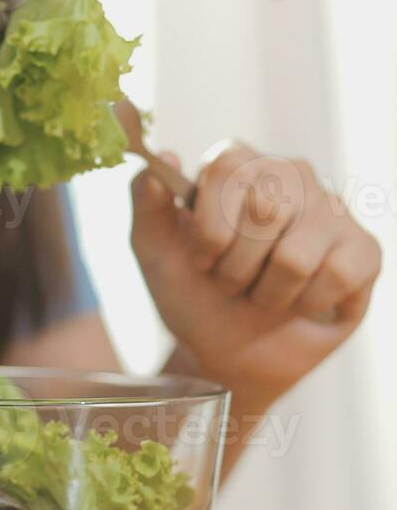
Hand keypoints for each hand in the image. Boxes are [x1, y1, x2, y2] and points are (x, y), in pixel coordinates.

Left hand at [131, 143, 381, 406]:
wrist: (227, 353)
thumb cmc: (192, 295)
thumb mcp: (153, 252)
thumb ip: (146, 203)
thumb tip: (166, 156)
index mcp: (238, 165)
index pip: (228, 166)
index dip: (210, 225)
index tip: (201, 258)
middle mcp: (289, 174)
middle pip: (266, 208)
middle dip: (235, 266)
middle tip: (231, 281)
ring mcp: (332, 210)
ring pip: (296, 255)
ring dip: (268, 292)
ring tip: (262, 293)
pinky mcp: (364, 249)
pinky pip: (337, 275)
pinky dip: (306, 303)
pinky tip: (300, 302)